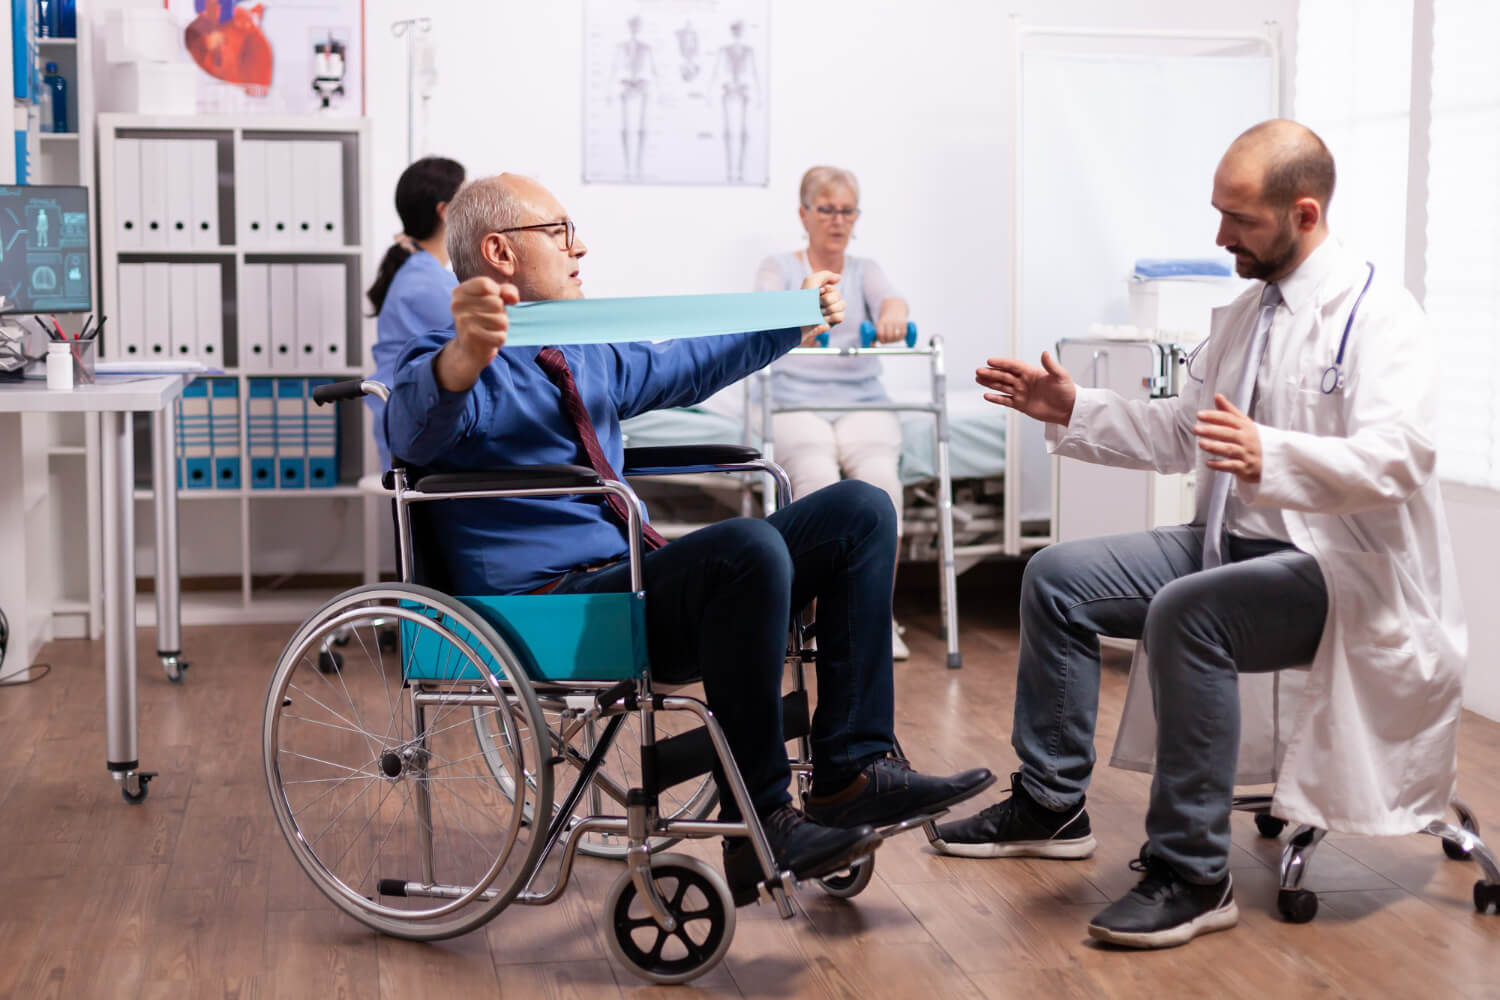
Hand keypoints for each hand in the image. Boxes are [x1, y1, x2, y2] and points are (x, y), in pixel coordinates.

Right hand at [435, 277, 518, 391]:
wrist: (469, 349)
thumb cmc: (483, 319)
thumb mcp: (493, 299)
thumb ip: (506, 290)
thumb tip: (513, 298)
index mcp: (459, 292)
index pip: (487, 284)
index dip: (496, 293)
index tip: (488, 301)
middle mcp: (458, 305)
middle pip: (496, 303)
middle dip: (499, 313)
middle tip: (487, 320)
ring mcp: (464, 321)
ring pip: (501, 320)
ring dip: (501, 327)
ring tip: (489, 329)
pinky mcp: (472, 337)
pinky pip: (501, 336)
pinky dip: (499, 339)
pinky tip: (488, 339)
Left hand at [799, 270, 842, 344]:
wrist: (800, 320)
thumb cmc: (803, 300)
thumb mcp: (811, 281)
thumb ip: (826, 275)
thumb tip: (840, 278)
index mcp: (822, 292)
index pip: (833, 287)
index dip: (826, 289)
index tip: (817, 292)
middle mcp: (827, 301)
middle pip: (838, 295)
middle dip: (827, 299)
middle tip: (817, 304)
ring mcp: (831, 312)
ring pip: (842, 305)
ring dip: (829, 308)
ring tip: (819, 313)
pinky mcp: (832, 322)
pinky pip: (841, 316)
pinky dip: (831, 317)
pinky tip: (822, 319)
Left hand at [874, 314, 907, 343]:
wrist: (895, 307)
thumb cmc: (886, 320)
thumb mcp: (879, 325)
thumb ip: (875, 335)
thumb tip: (871, 346)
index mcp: (882, 322)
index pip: (880, 334)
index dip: (881, 339)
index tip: (882, 340)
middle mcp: (889, 321)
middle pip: (889, 336)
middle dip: (888, 341)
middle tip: (888, 340)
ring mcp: (897, 322)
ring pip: (896, 336)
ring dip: (895, 340)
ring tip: (893, 338)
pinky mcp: (904, 323)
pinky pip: (903, 334)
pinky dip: (901, 337)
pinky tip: (899, 336)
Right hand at [975, 351, 1076, 424]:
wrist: (1069, 409)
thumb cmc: (1067, 391)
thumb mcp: (1061, 376)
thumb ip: (1051, 365)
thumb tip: (1044, 353)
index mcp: (1031, 372)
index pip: (1013, 365)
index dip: (1002, 363)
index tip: (990, 361)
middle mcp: (1024, 381)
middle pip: (1004, 376)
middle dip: (991, 373)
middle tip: (978, 371)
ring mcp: (1021, 393)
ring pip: (1002, 386)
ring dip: (990, 383)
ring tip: (977, 379)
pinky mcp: (1021, 405)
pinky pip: (1005, 401)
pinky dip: (996, 398)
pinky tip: (986, 395)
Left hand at [1195, 394, 1262, 482]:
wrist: (1273, 459)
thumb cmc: (1253, 439)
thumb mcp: (1244, 423)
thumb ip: (1229, 411)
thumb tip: (1217, 396)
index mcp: (1245, 426)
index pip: (1229, 419)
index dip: (1214, 416)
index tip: (1199, 415)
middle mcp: (1246, 439)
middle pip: (1228, 433)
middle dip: (1211, 431)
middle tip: (1196, 429)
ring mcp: (1246, 454)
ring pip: (1229, 449)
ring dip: (1214, 447)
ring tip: (1200, 444)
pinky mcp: (1245, 468)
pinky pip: (1232, 466)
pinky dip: (1219, 465)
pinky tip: (1208, 463)